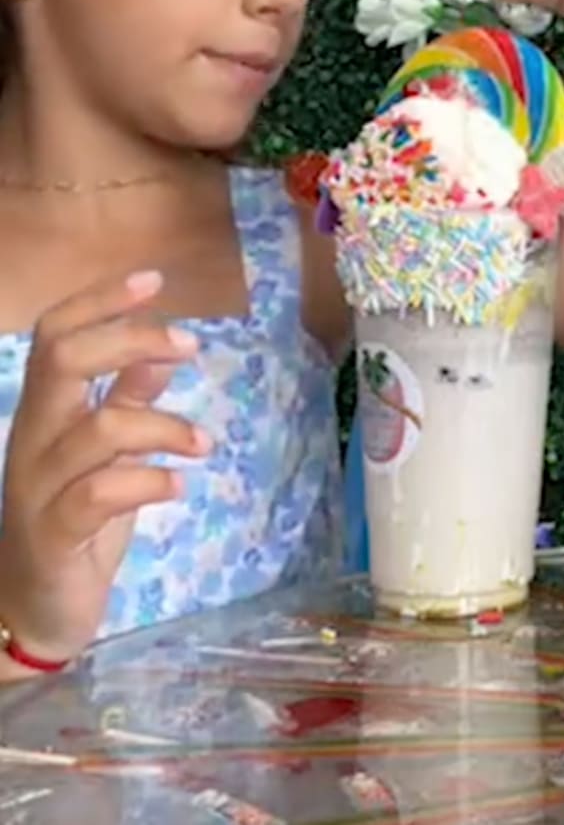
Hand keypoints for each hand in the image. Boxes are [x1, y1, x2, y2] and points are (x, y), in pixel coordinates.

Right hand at [0, 270, 208, 663]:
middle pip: (62, 361)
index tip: (154, 281)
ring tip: (204, 444)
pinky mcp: (54, 535)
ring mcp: (37, 488)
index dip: (100, 302)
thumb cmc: (73, 521)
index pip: (53, 334)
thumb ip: (128, 397)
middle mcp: (33, 439)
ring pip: (96, 428)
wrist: (30, 610)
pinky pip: (100, 494)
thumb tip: (165, 348)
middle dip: (131, 339)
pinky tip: (178, 486)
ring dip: (164, 426)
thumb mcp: (105, 453)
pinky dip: (148, 481)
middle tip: (190, 346)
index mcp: (44, 411)